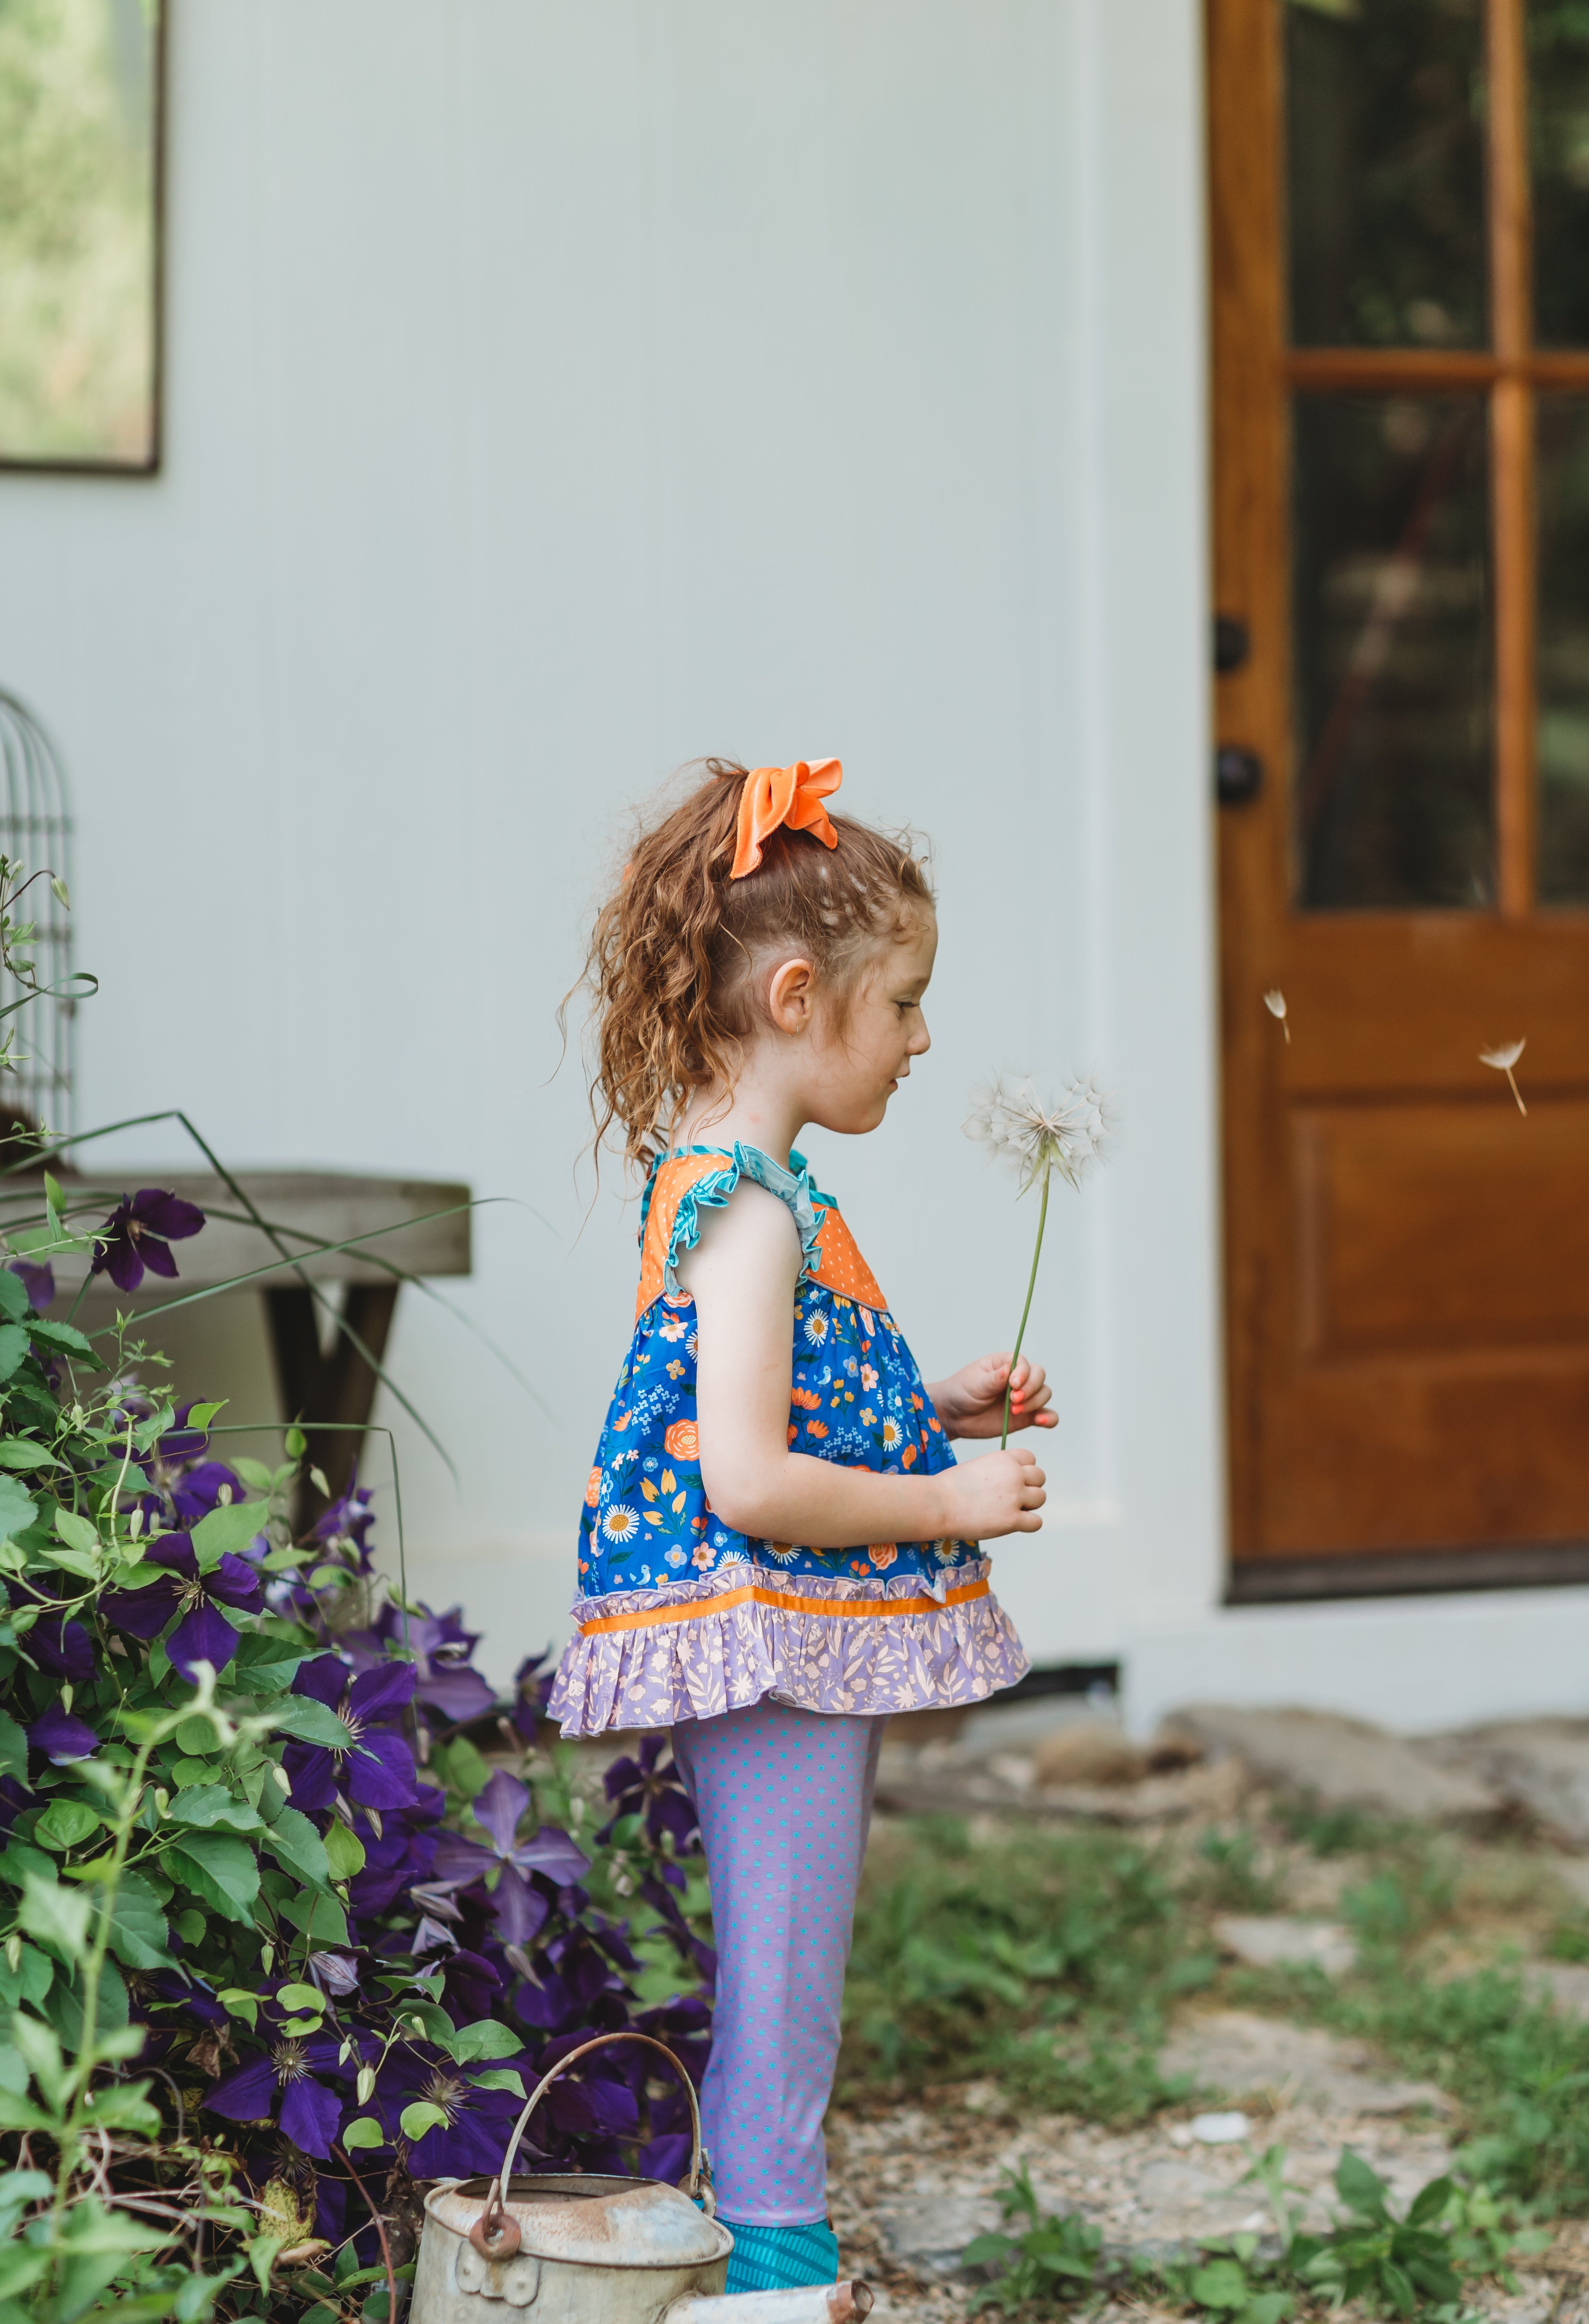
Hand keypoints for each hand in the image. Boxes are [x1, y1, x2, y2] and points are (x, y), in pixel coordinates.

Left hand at [927, 1352, 1055, 1439]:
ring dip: (1035, 1402)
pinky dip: (1049, 1418)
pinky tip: (1041, 1421)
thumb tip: (1009, 1369)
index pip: (1024, 1363)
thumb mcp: (974, 1383)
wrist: (954, 1416)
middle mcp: (1018, 1379)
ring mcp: (1024, 1398)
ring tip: (1015, 1410)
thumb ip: (993, 1378)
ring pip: (1044, 1394)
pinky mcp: (1026, 1417)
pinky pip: (1046, 1416)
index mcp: (1005, 1364)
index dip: (1023, 1373)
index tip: (1013, 1384)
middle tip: (1013, 1400)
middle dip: (1031, 1388)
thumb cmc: (961, 1392)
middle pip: (1039, 1376)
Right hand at [939, 1445, 1045, 1538]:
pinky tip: (1012, 1524)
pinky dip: (1027, 1525)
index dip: (1023, 1470)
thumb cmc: (950, 1487)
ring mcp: (1015, 1497)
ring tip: (1008, 1510)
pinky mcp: (1012, 1520)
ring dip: (1028, 1505)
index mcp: (1004, 1458)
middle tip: (1011, 1498)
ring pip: (1040, 1498)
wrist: (937, 1504)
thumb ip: (998, 1470)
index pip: (1031, 1458)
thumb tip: (1010, 1482)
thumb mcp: (978, 1466)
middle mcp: (1014, 1474)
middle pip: (1040, 1477)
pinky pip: (1036, 1522)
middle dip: (1028, 1487)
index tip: (1010, 1480)